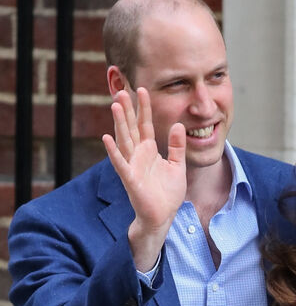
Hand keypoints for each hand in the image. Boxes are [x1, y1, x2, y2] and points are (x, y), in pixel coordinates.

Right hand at [102, 87, 186, 271]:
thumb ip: (177, 146)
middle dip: (127, 110)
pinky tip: (106, 138)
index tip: (142, 90)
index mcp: (149, 151)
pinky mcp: (130, 179)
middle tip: (122, 90)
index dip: (143, 108)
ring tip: (114, 105)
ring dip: (119, 123)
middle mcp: (138, 155)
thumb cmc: (167, 192)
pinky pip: (120, 163)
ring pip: (124, 140)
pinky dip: (113, 151)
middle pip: (131, 128)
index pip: (145, 125)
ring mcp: (132, 166)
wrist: (163, 215)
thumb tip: (178, 125)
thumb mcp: (177, 165)